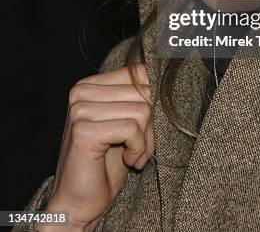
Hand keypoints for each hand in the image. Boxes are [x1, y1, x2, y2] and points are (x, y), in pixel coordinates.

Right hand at [43, 64, 153, 229]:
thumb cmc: (105, 164)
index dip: (152, 102)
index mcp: (90, 85)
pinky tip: (129, 160)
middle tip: (141, 149)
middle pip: (144, 92)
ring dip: (146, 140)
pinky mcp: (84, 130)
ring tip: (135, 156)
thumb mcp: (125, 123)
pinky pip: (131, 128)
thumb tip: (164, 78)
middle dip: (151, 125)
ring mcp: (80, 110)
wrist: (78, 203)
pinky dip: (138, 148)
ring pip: (141, 110)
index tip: (145, 128)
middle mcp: (81, 92)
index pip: (139, 73)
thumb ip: (137, 98)